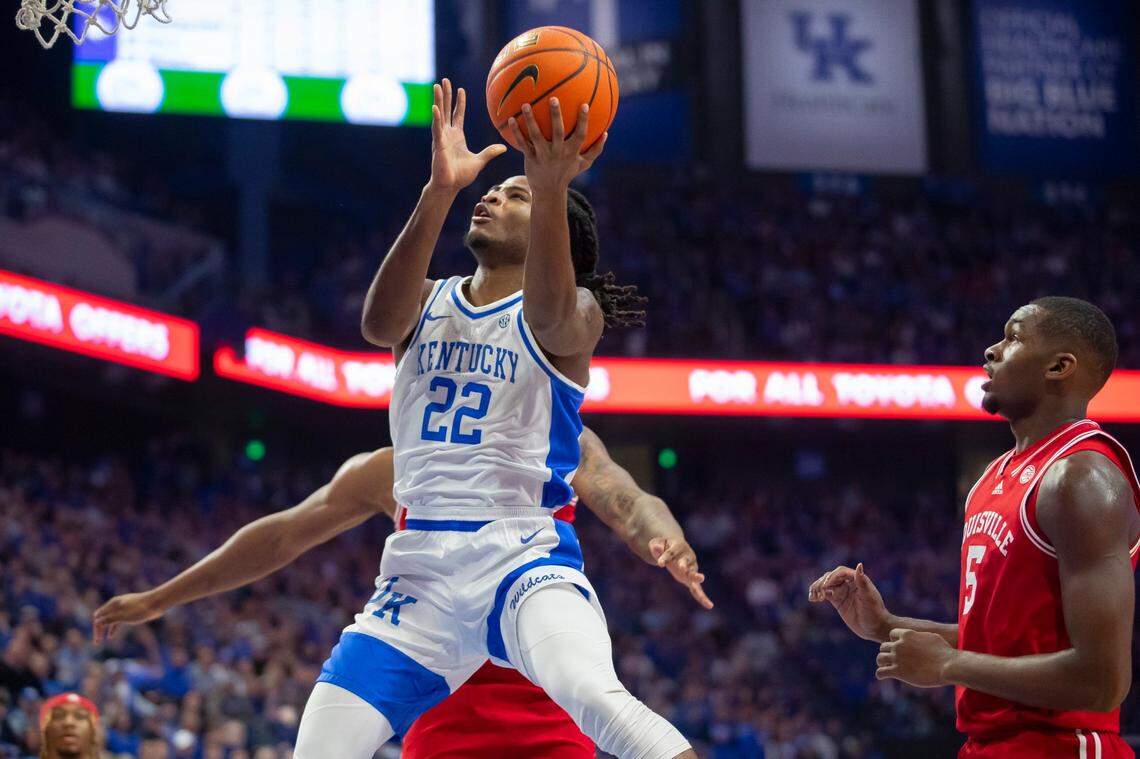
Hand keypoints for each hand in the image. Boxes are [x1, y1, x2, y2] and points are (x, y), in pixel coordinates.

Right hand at [92, 591, 165, 643]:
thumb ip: (110, 619)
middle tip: (96, 642)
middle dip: (98, 629)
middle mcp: (116, 604)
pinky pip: (117, 621)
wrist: (157, 602)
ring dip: (104, 630)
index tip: (97, 641)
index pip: (98, 616)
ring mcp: (123, 608)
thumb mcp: (124, 616)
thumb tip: (97, 622)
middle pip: (102, 618)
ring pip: (109, 620)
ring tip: (101, 640)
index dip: (96, 629)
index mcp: (113, 603)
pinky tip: (111, 636)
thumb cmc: (140, 609)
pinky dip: (113, 628)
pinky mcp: (130, 612)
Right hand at [428, 78, 506, 192]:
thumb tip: (503, 147)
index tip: (460, 89)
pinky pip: (437, 129)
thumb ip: (489, 152)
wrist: (450, 186)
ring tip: (437, 86)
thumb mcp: (479, 161)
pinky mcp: (438, 144)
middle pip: (446, 110)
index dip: (459, 102)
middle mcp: (447, 134)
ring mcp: (441, 138)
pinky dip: (436, 118)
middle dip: (445, 95)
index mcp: (457, 136)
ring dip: (439, 100)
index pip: (457, 115)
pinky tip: (435, 107)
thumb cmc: (461, 176)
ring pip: (440, 115)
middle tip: (444, 80)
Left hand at [508, 98, 605, 193]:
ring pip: (536, 135)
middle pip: (558, 132)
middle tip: (553, 98)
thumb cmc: (567, 174)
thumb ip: (595, 149)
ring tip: (525, 104)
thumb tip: (606, 133)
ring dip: (530, 120)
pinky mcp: (530, 158)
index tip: (584, 105)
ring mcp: (543, 155)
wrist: (548, 191)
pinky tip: (511, 119)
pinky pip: (523, 143)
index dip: (583, 121)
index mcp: (571, 152)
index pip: (580, 135)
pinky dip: (517, 132)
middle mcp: (558, 153)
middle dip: (556, 115)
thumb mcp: (583, 164)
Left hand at [650, 537, 712, 609]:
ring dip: (695, 577)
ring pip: (693, 574)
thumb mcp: (657, 543)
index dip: (665, 558)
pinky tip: (709, 605)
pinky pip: (697, 589)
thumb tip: (656, 548)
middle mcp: (687, 557)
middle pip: (685, 562)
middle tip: (682, 568)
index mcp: (678, 546)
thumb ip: (656, 546)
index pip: (670, 553)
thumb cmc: (664, 545)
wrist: (676, 547)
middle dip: (684, 565)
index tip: (660, 564)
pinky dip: (702, 597)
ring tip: (701, 578)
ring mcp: (691, 568)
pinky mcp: (691, 579)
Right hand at [808, 563, 891, 641]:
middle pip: (831, 576)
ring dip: (817, 588)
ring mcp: (842, 591)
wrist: (875, 628)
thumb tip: (859, 564)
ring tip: (813, 597)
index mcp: (857, 579)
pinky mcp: (837, 600)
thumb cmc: (875, 612)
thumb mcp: (869, 598)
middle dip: (822, 583)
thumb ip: (862, 582)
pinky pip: (825, 594)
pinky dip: (817, 595)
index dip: (832, 577)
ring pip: (825, 584)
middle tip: (819, 594)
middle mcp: (849, 583)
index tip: (826, 587)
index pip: (840, 572)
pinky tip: (812, 599)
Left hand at [876, 628, 955, 686]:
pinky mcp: (898, 671)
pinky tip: (883, 676)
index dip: (895, 641)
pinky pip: (881, 672)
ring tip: (885, 667)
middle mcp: (899, 645)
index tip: (899, 648)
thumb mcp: (932, 638)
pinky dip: (880, 674)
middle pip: (884, 647)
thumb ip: (920, 637)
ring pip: (880, 658)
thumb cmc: (944, 652)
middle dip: (888, 653)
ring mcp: (897, 658)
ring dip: (882, 663)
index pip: (892, 634)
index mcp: (907, 634)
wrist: (949, 666)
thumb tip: (917, 637)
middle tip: (892, 660)